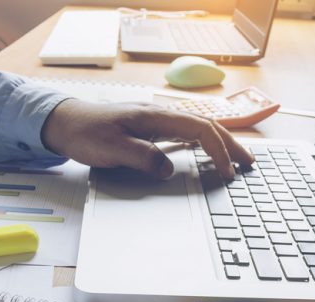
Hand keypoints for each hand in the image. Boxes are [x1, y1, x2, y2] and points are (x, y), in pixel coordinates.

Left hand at [41, 100, 254, 178]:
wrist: (65, 123)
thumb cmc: (86, 133)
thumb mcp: (112, 149)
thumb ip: (142, 158)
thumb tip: (168, 169)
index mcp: (156, 116)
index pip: (200, 130)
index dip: (218, 151)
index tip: (227, 172)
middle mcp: (161, 115)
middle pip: (207, 126)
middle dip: (231, 145)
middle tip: (250, 164)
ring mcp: (158, 121)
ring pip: (199, 129)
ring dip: (220, 144)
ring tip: (237, 160)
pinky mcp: (152, 129)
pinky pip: (186, 135)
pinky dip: (204, 144)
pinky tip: (208, 154)